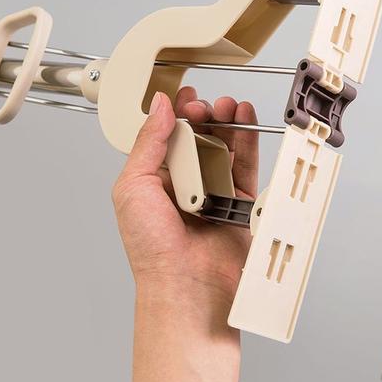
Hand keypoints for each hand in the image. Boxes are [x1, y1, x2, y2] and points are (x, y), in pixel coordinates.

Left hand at [112, 87, 257, 307]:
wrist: (187, 284)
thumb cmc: (153, 249)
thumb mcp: (133, 186)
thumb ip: (149, 143)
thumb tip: (160, 107)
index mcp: (154, 179)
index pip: (166, 136)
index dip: (175, 114)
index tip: (183, 98)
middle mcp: (185, 183)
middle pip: (199, 137)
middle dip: (203, 115)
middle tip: (205, 107)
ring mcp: (213, 190)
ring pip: (224, 146)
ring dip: (227, 121)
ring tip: (228, 106)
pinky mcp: (239, 200)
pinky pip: (246, 163)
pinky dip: (247, 139)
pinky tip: (245, 119)